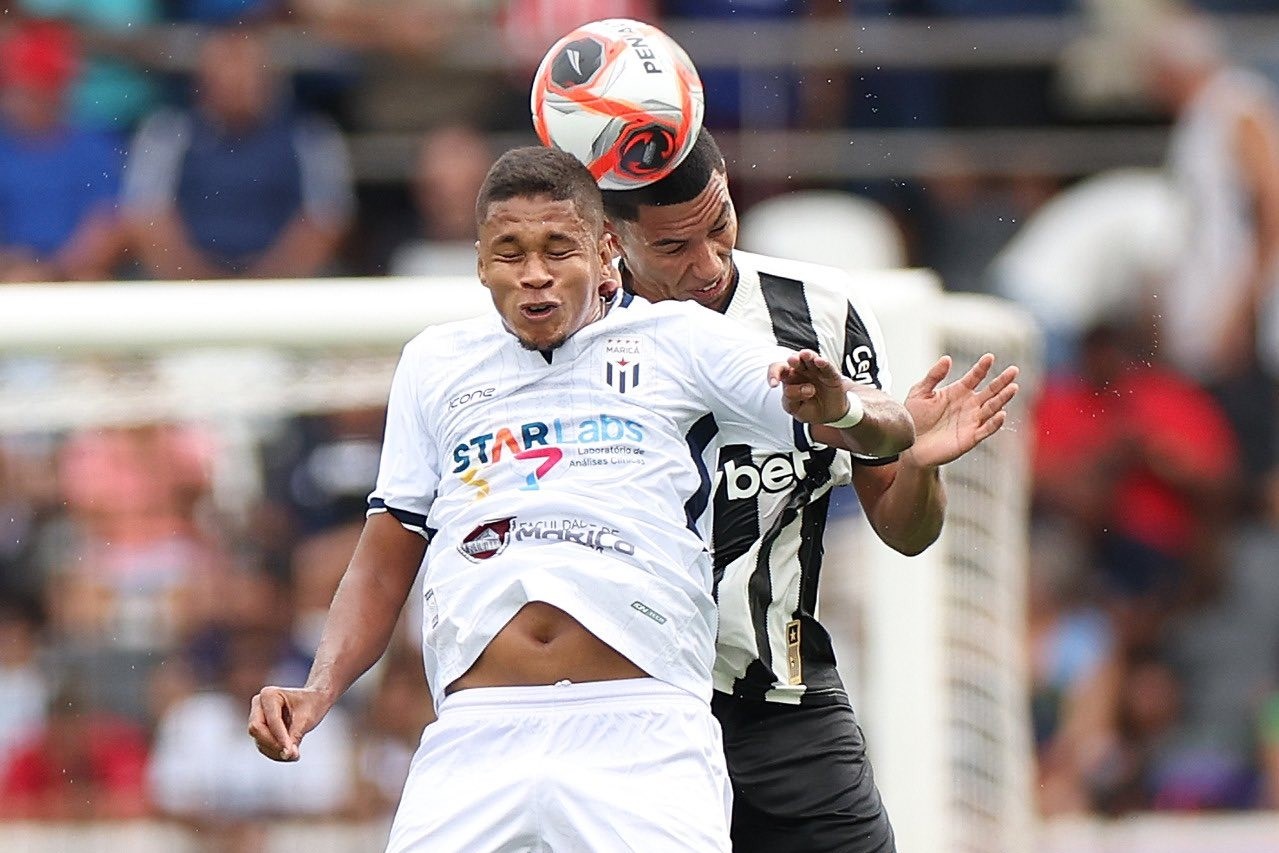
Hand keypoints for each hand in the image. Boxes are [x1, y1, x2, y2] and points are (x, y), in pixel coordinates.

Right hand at [247, 685, 330, 761]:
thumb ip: (295, 736)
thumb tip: (287, 755)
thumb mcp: (306, 719)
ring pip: (259, 740)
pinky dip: (275, 753)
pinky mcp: (260, 730)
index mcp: (269, 694)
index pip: (271, 720)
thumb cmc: (312, 704)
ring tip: (295, 755)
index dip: (280, 737)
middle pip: (257, 729)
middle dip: (274, 745)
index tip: (291, 752)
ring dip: (275, 752)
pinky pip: (263, 745)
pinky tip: (290, 755)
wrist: (314, 700)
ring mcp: (257, 717)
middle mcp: (259, 704)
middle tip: (292, 755)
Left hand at [769, 349, 849, 424]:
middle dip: (793, 359)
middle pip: (795, 360)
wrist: (826, 416)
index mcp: (788, 377)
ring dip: (808, 355)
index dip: (773, 374)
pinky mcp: (831, 375)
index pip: (778, 369)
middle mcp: (801, 370)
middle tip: (792, 361)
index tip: (774, 384)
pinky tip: (820, 361)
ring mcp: (816, 370)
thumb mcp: (794, 408)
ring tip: (805, 355)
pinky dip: (824, 363)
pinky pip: (827, 367)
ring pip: (811, 359)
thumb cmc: (807, 409)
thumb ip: (791, 399)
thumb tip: (806, 389)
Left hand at [903, 354, 1017, 468]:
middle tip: (1014, 370)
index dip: (982, 367)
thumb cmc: (914, 418)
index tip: (989, 357)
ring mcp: (971, 421)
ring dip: (1003, 399)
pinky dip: (995, 423)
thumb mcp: (920, 392)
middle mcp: (969, 405)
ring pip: (992, 408)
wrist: (910, 444)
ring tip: (1013, 388)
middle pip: (990, 391)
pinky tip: (1001, 414)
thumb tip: (947, 358)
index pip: (974, 377)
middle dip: (1002, 381)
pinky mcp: (970, 438)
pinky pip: (986, 429)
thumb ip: (933, 376)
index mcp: (958, 392)